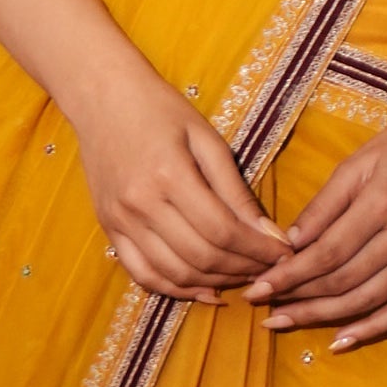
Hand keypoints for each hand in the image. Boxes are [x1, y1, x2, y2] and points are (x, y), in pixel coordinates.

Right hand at [66, 51, 289, 303]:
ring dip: (214, 284)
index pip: (223, 231)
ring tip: (242, 277)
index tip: (283, 254)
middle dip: (243, 269)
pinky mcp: (109, 229)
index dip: (258, 250)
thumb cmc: (161, 110)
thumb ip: (236, 190)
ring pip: (174, 273)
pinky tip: (203, 289)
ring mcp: (121, 221)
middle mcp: (141, 204)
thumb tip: (269, 234)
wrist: (102, 97)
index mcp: (170, 175)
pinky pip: (143, 274)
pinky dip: (175, 289)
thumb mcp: (207, 139)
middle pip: (201, 257)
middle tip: (269, 269)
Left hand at [258, 92, 386, 348]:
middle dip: (297, 298)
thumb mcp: (359, 162)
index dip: (287, 275)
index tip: (256, 288)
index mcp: (380, 205)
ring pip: (366, 300)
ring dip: (322, 317)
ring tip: (286, 322)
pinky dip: (373, 329)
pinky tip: (341, 341)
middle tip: (262, 308)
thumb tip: (290, 243)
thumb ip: (324, 205)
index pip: (324, 253)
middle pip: (341, 281)